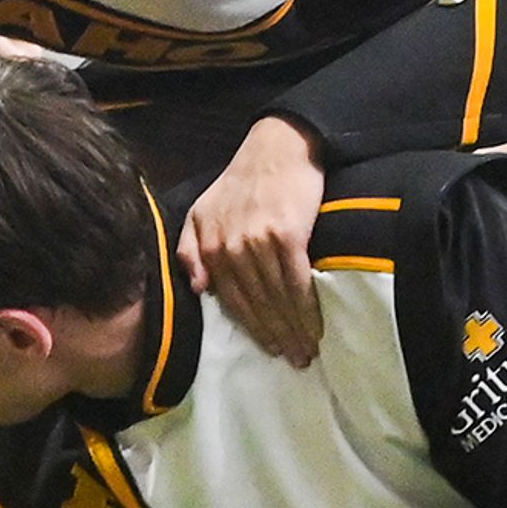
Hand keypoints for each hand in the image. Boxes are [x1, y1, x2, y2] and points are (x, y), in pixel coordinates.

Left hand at [176, 118, 327, 367]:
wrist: (277, 146)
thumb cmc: (241, 181)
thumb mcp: (202, 210)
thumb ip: (191, 249)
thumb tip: (199, 289)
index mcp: (208, 245)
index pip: (232, 301)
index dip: (253, 330)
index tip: (272, 351)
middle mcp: (230, 247)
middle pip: (256, 305)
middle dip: (277, 337)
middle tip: (296, 360)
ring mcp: (257, 242)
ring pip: (276, 299)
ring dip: (294, 329)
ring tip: (308, 350)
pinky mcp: (286, 235)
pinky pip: (296, 282)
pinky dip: (306, 308)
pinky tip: (315, 325)